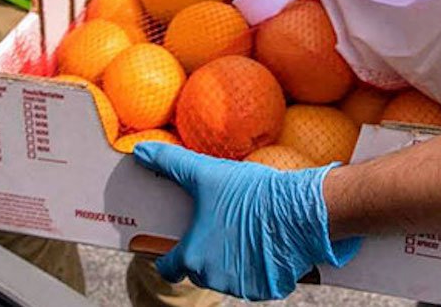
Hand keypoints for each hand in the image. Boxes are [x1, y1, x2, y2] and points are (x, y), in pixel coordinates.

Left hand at [132, 142, 359, 300]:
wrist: (300, 212)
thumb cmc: (250, 193)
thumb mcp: (205, 173)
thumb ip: (171, 163)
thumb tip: (141, 150)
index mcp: (193, 255)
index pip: (168, 267)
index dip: (169, 256)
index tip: (176, 246)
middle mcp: (213, 277)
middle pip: (201, 269)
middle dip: (207, 252)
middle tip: (222, 226)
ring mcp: (241, 286)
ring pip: (228, 276)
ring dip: (233, 260)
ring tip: (247, 231)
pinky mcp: (267, 289)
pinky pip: (256, 280)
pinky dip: (259, 267)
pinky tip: (267, 244)